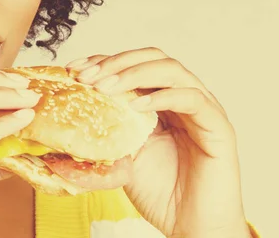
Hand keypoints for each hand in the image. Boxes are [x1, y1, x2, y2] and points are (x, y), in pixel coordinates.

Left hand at [66, 48, 250, 237]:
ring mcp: (202, 109)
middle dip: (117, 62)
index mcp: (160, 101)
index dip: (104, 61)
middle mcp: (182, 98)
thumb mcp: (121, 158)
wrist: (190, 227)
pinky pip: (192, 99)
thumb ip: (103, 137)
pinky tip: (137, 106)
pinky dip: (162, 96)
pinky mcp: (218, 126)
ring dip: (135, 74)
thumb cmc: (160, 193)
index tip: (74, 68)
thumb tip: (60, 134)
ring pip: (172, 70)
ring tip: (107, 87)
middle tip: (89, 76)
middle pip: (153, 57)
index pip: (133, 65)